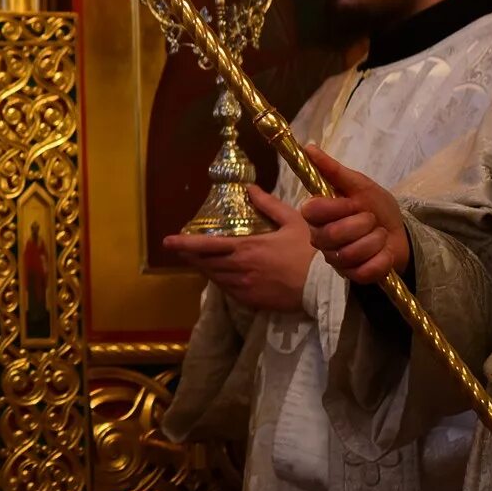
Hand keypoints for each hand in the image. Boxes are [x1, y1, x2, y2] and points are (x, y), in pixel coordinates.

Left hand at [161, 185, 314, 312]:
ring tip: (199, 261)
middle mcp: (240, 269)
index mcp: (247, 248)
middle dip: (191, 257)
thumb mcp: (292, 221)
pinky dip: (221, 282)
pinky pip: (228, 291)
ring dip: (205, 269)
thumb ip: (268, 204)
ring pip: (215, 278)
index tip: (167, 242)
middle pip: (205, 264)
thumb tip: (250, 189)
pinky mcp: (252, 301)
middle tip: (180, 250)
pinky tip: (222, 276)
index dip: (184, 245)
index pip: (206, 246)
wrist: (324, 285)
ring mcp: (244, 287)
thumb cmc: (309, 251)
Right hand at [299, 145, 411, 283]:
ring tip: (380, 235)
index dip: (336, 208)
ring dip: (375, 241)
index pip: (311, 211)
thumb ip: (333, 169)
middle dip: (362, 224)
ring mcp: (336, 259)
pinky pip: (364, 272)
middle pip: (332, 235)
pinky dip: (382, 261)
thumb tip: (308, 147)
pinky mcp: (353, 276)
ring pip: (350, 253)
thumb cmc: (376, 207)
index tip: (352, 203)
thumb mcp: (359, 185)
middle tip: (371, 220)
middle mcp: (321, 238)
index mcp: (318, 215)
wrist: (401, 232)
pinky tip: (384, 254)